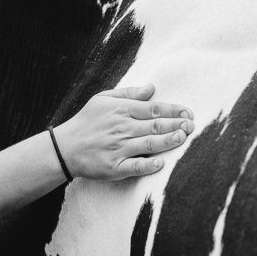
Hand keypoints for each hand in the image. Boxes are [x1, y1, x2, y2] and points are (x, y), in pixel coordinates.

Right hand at [54, 85, 193, 180]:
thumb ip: (128, 93)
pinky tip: (161, 163)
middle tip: (192, 125)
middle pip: (155, 126)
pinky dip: (149, 165)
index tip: (188, 112)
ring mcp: (118, 149)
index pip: (153, 108)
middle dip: (176, 125)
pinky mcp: (114, 167)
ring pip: (149, 144)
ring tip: (183, 138)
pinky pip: (135, 167)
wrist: (64, 147)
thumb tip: (151, 88)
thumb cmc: (86, 121)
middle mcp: (121, 128)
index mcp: (120, 110)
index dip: (173, 110)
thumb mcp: (103, 99)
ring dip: (168, 141)